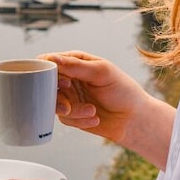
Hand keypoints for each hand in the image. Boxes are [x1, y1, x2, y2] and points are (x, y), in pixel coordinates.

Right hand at [42, 51, 175, 168]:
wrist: (134, 118)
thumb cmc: (122, 90)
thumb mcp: (102, 73)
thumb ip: (76, 66)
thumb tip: (52, 59)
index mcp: (75, 62)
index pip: (49, 62)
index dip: (48, 72)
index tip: (64, 83)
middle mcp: (69, 78)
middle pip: (46, 85)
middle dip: (57, 96)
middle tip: (69, 104)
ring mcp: (69, 97)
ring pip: (54, 104)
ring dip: (73, 110)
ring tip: (92, 111)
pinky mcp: (71, 115)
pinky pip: (65, 119)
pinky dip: (80, 120)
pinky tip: (95, 118)